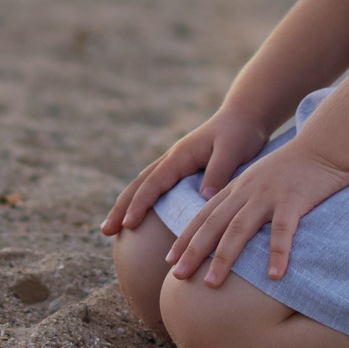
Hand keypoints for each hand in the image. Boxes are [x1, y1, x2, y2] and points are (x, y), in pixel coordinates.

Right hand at [99, 109, 269, 237]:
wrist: (244, 117)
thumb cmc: (240, 133)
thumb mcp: (232, 151)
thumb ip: (218, 172)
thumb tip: (203, 198)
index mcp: (180, 156)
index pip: (154, 183)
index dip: (140, 204)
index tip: (128, 224)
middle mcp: (172, 159)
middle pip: (139, 184)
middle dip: (121, 207)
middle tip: (105, 230)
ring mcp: (174, 164)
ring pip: (144, 186)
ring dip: (126, 205)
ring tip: (111, 228)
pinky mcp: (182, 170)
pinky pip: (156, 188)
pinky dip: (142, 201)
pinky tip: (139, 217)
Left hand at [165, 138, 348, 285]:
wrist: (322, 145)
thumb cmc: (293, 168)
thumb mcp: (259, 180)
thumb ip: (243, 199)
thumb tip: (229, 228)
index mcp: (237, 188)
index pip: (204, 215)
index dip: (186, 237)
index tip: (170, 261)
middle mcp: (246, 192)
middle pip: (213, 224)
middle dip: (193, 251)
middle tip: (177, 276)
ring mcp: (268, 196)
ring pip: (239, 229)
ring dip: (224, 257)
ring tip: (212, 283)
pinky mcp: (293, 200)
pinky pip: (283, 230)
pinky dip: (277, 253)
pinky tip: (273, 275)